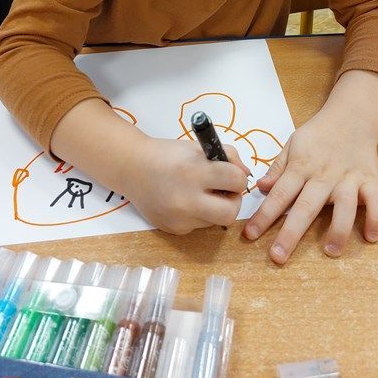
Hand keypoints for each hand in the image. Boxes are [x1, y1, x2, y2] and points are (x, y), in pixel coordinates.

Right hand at [52, 98, 247, 234]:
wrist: (133, 168)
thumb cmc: (169, 154)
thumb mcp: (198, 147)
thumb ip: (227, 157)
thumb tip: (245, 175)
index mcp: (194, 171)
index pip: (236, 180)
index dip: (237, 176)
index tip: (230, 174)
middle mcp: (186, 198)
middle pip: (231, 212)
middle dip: (233, 201)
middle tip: (224, 191)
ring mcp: (179, 218)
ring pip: (215, 221)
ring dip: (215, 208)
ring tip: (202, 194)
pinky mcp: (174, 229)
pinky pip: (199, 226)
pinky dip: (199, 215)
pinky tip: (186, 201)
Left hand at [242, 69, 377, 263]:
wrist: (351, 116)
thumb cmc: (317, 135)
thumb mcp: (292, 144)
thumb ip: (278, 168)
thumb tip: (260, 187)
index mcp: (301, 166)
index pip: (279, 194)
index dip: (264, 215)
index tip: (249, 235)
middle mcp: (323, 175)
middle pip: (306, 206)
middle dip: (291, 233)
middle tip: (278, 257)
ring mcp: (348, 178)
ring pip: (344, 205)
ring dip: (338, 228)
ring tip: (331, 251)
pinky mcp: (370, 180)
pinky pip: (376, 200)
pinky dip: (376, 218)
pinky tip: (371, 236)